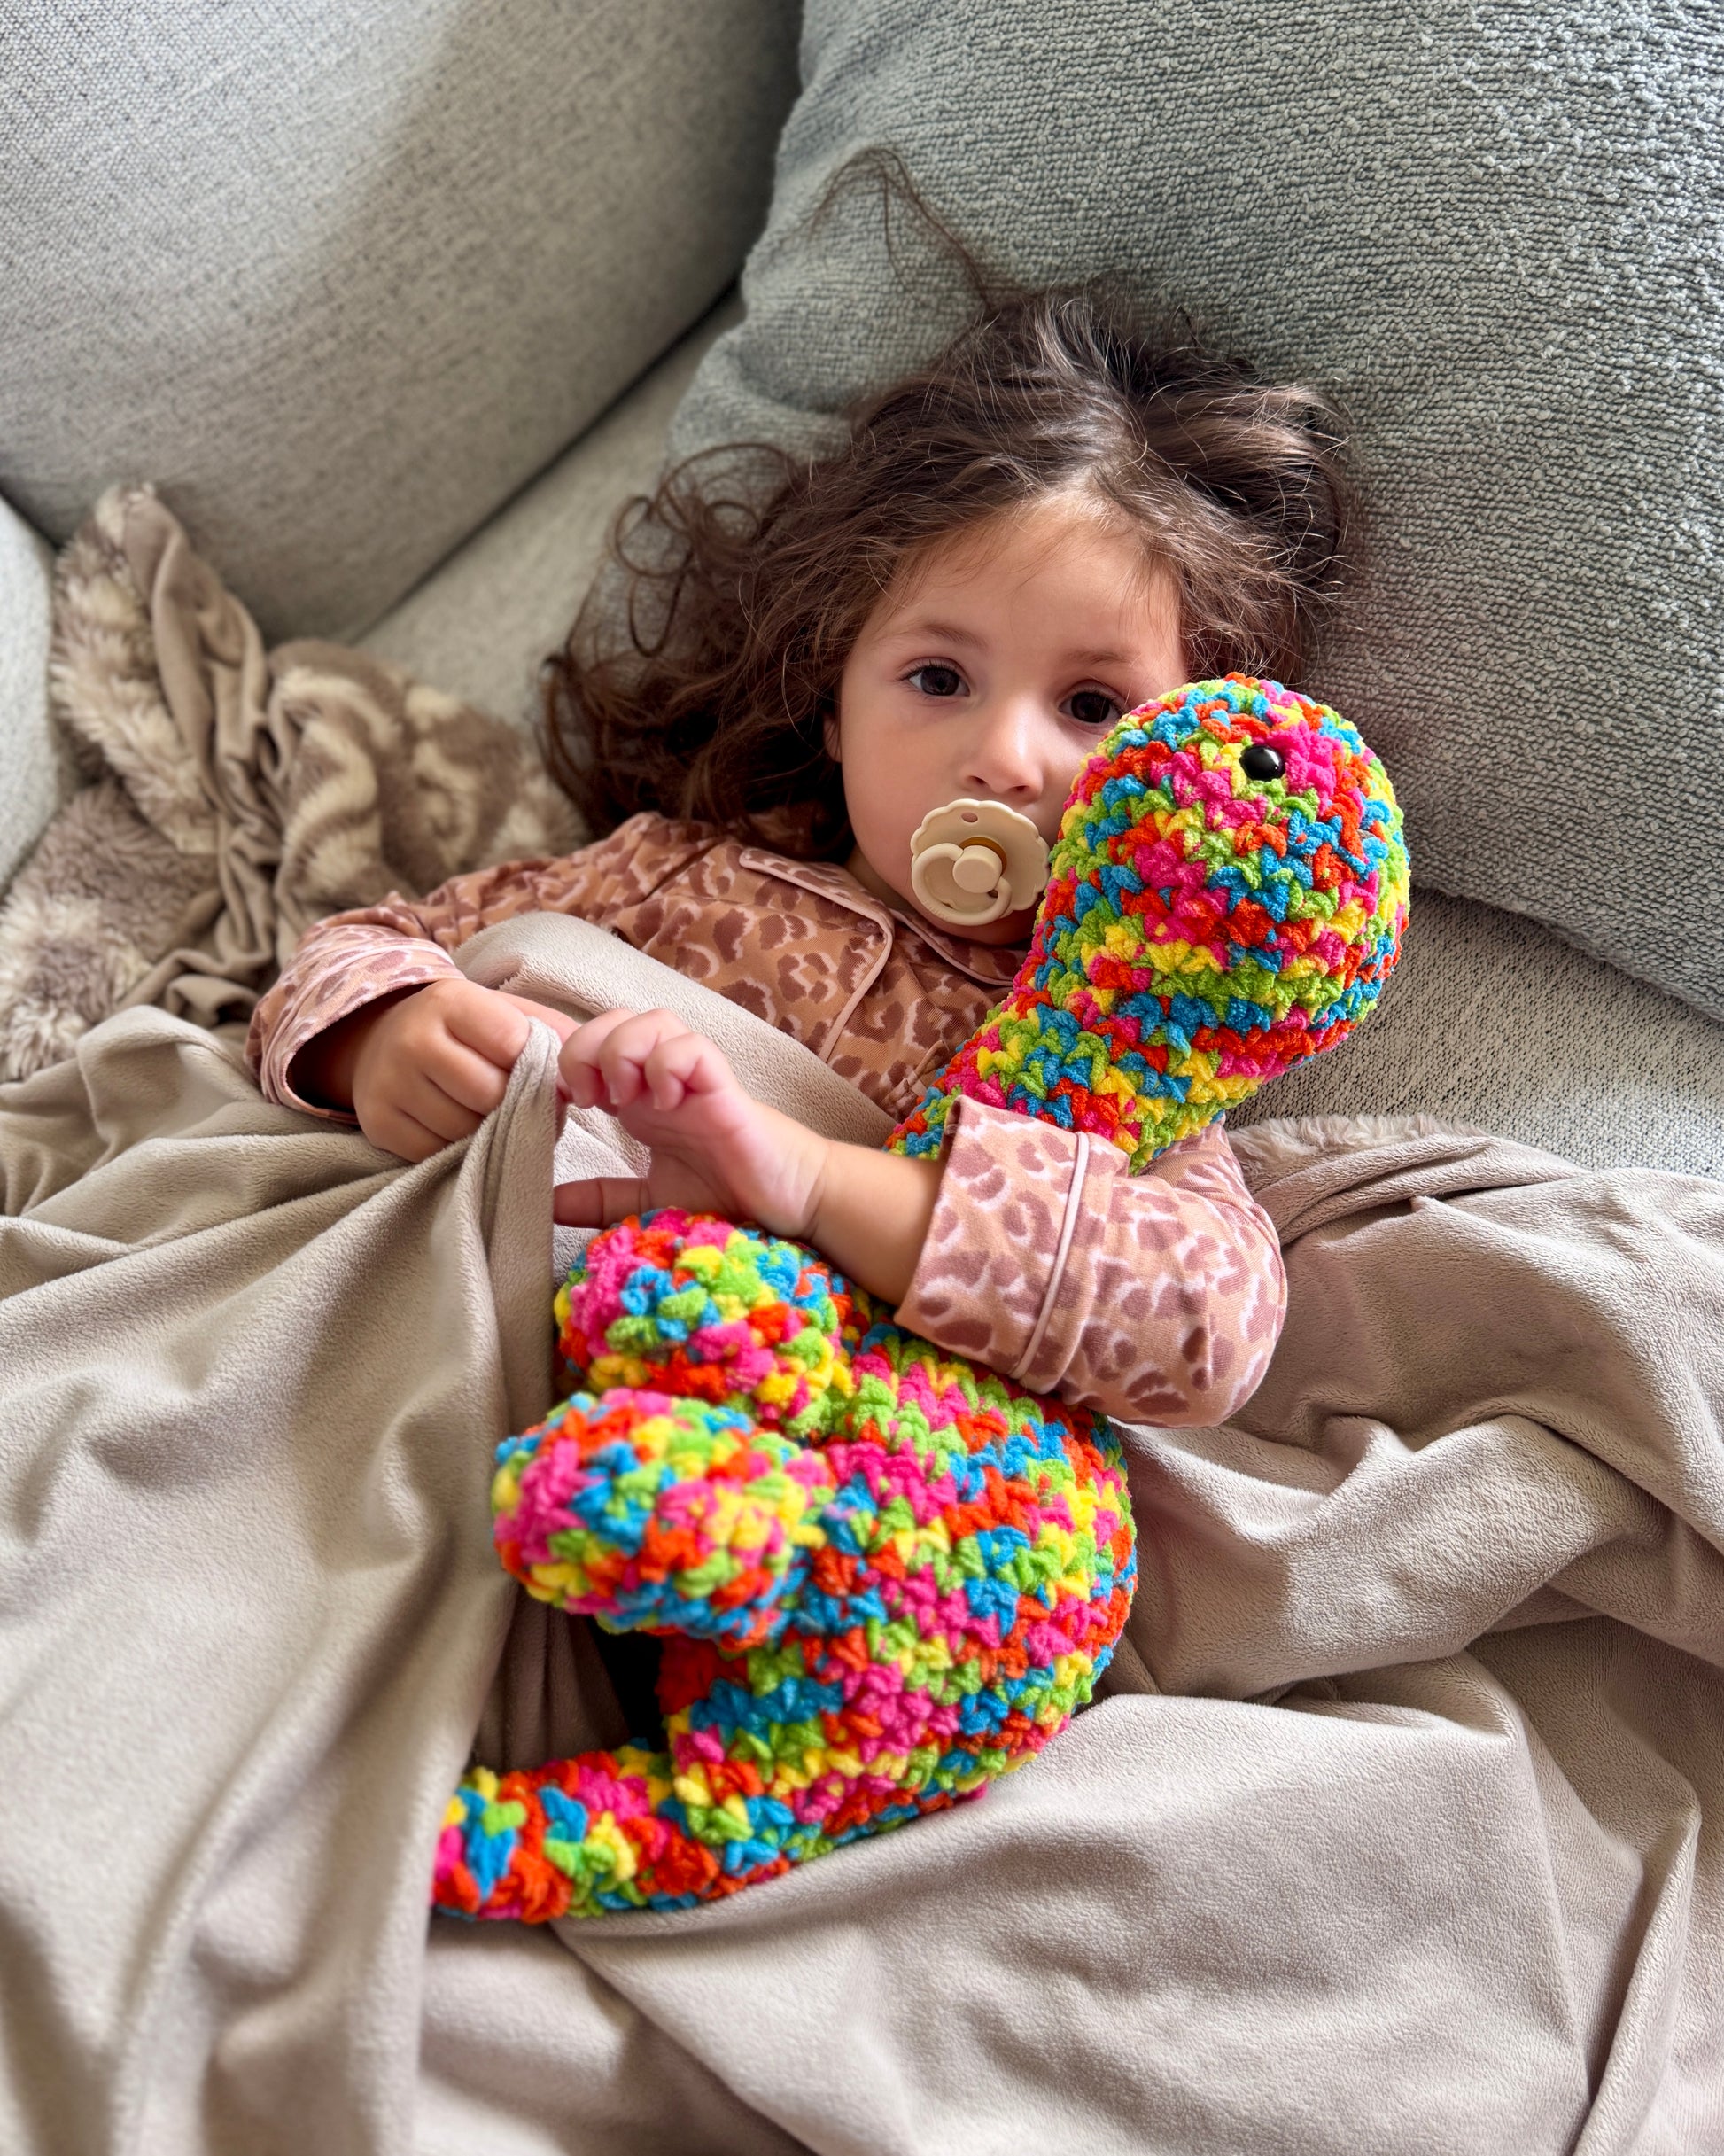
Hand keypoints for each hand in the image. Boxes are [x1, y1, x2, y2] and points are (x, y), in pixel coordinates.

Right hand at [297, 977, 576, 1161]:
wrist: (382, 1041)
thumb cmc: (462, 1030)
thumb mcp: (505, 1012)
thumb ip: (552, 1031)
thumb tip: (585, 1069)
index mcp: (451, 1001)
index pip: (510, 1042)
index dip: (536, 1067)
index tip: (543, 1077)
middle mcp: (412, 1038)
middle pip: (489, 1095)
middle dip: (515, 1106)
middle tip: (522, 1105)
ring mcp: (389, 1083)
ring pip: (463, 1130)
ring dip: (488, 1132)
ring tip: (490, 1116)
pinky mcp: (378, 1122)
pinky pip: (435, 1152)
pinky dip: (456, 1148)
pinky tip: (458, 1127)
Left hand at [552, 1007, 944, 1304]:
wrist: (790, 1205)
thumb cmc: (729, 1195)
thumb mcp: (649, 1200)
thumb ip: (602, 1199)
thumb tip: (546, 1204)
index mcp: (642, 1096)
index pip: (594, 1041)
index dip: (569, 1060)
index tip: (568, 1106)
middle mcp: (665, 1078)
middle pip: (615, 1018)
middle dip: (587, 1048)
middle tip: (591, 1098)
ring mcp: (695, 1079)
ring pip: (653, 1019)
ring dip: (624, 1051)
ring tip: (625, 1098)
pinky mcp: (724, 1089)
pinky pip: (693, 1049)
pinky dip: (668, 1066)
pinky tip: (664, 1103)